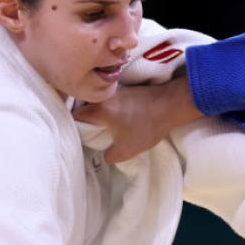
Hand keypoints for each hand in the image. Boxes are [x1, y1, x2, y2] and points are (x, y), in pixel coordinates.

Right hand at [73, 77, 202, 162]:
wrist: (171, 105)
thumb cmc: (146, 127)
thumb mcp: (126, 150)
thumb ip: (109, 155)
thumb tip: (104, 154)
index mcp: (98, 109)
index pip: (74, 116)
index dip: (73, 127)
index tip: (77, 136)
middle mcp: (102, 96)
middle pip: (84, 107)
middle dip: (84, 121)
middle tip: (89, 134)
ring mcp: (114, 90)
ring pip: (97, 103)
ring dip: (98, 114)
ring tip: (102, 128)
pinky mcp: (125, 89)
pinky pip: (109, 100)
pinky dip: (109, 109)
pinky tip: (115, 119)